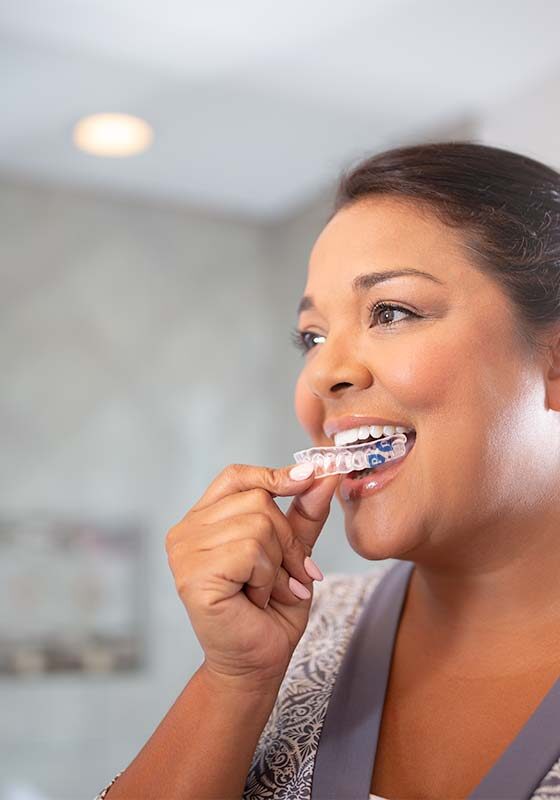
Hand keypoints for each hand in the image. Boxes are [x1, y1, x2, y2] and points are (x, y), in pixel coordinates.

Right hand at [165, 462, 338, 688]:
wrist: (258, 663)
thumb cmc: (270, 611)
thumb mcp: (293, 552)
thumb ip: (304, 513)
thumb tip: (323, 475)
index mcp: (203, 520)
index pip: (236, 476)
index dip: (273, 475)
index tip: (310, 478)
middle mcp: (186, 531)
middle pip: (257, 500)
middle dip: (287, 540)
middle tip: (287, 576)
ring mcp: (184, 552)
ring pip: (259, 525)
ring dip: (278, 565)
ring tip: (267, 592)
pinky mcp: (193, 575)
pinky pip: (251, 552)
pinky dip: (267, 579)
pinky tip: (255, 600)